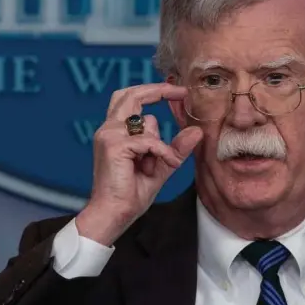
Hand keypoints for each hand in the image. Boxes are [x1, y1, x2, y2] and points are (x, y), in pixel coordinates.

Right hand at [75, 83, 202, 245]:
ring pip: (147, 122)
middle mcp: (109, 129)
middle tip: (182, 93)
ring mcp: (109, 135)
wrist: (113, 214)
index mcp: (114, 132)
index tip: (178, 92)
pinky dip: (161, 153)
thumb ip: (176, 148)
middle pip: (130, 94)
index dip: (154, 90)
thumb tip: (196, 131)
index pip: (130, 98)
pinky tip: (160, 167)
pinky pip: (149, 141)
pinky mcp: (114, 145)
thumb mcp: (160, 167)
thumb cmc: (130, 194)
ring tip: (158, 166)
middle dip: (157, 90)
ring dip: (160, 144)